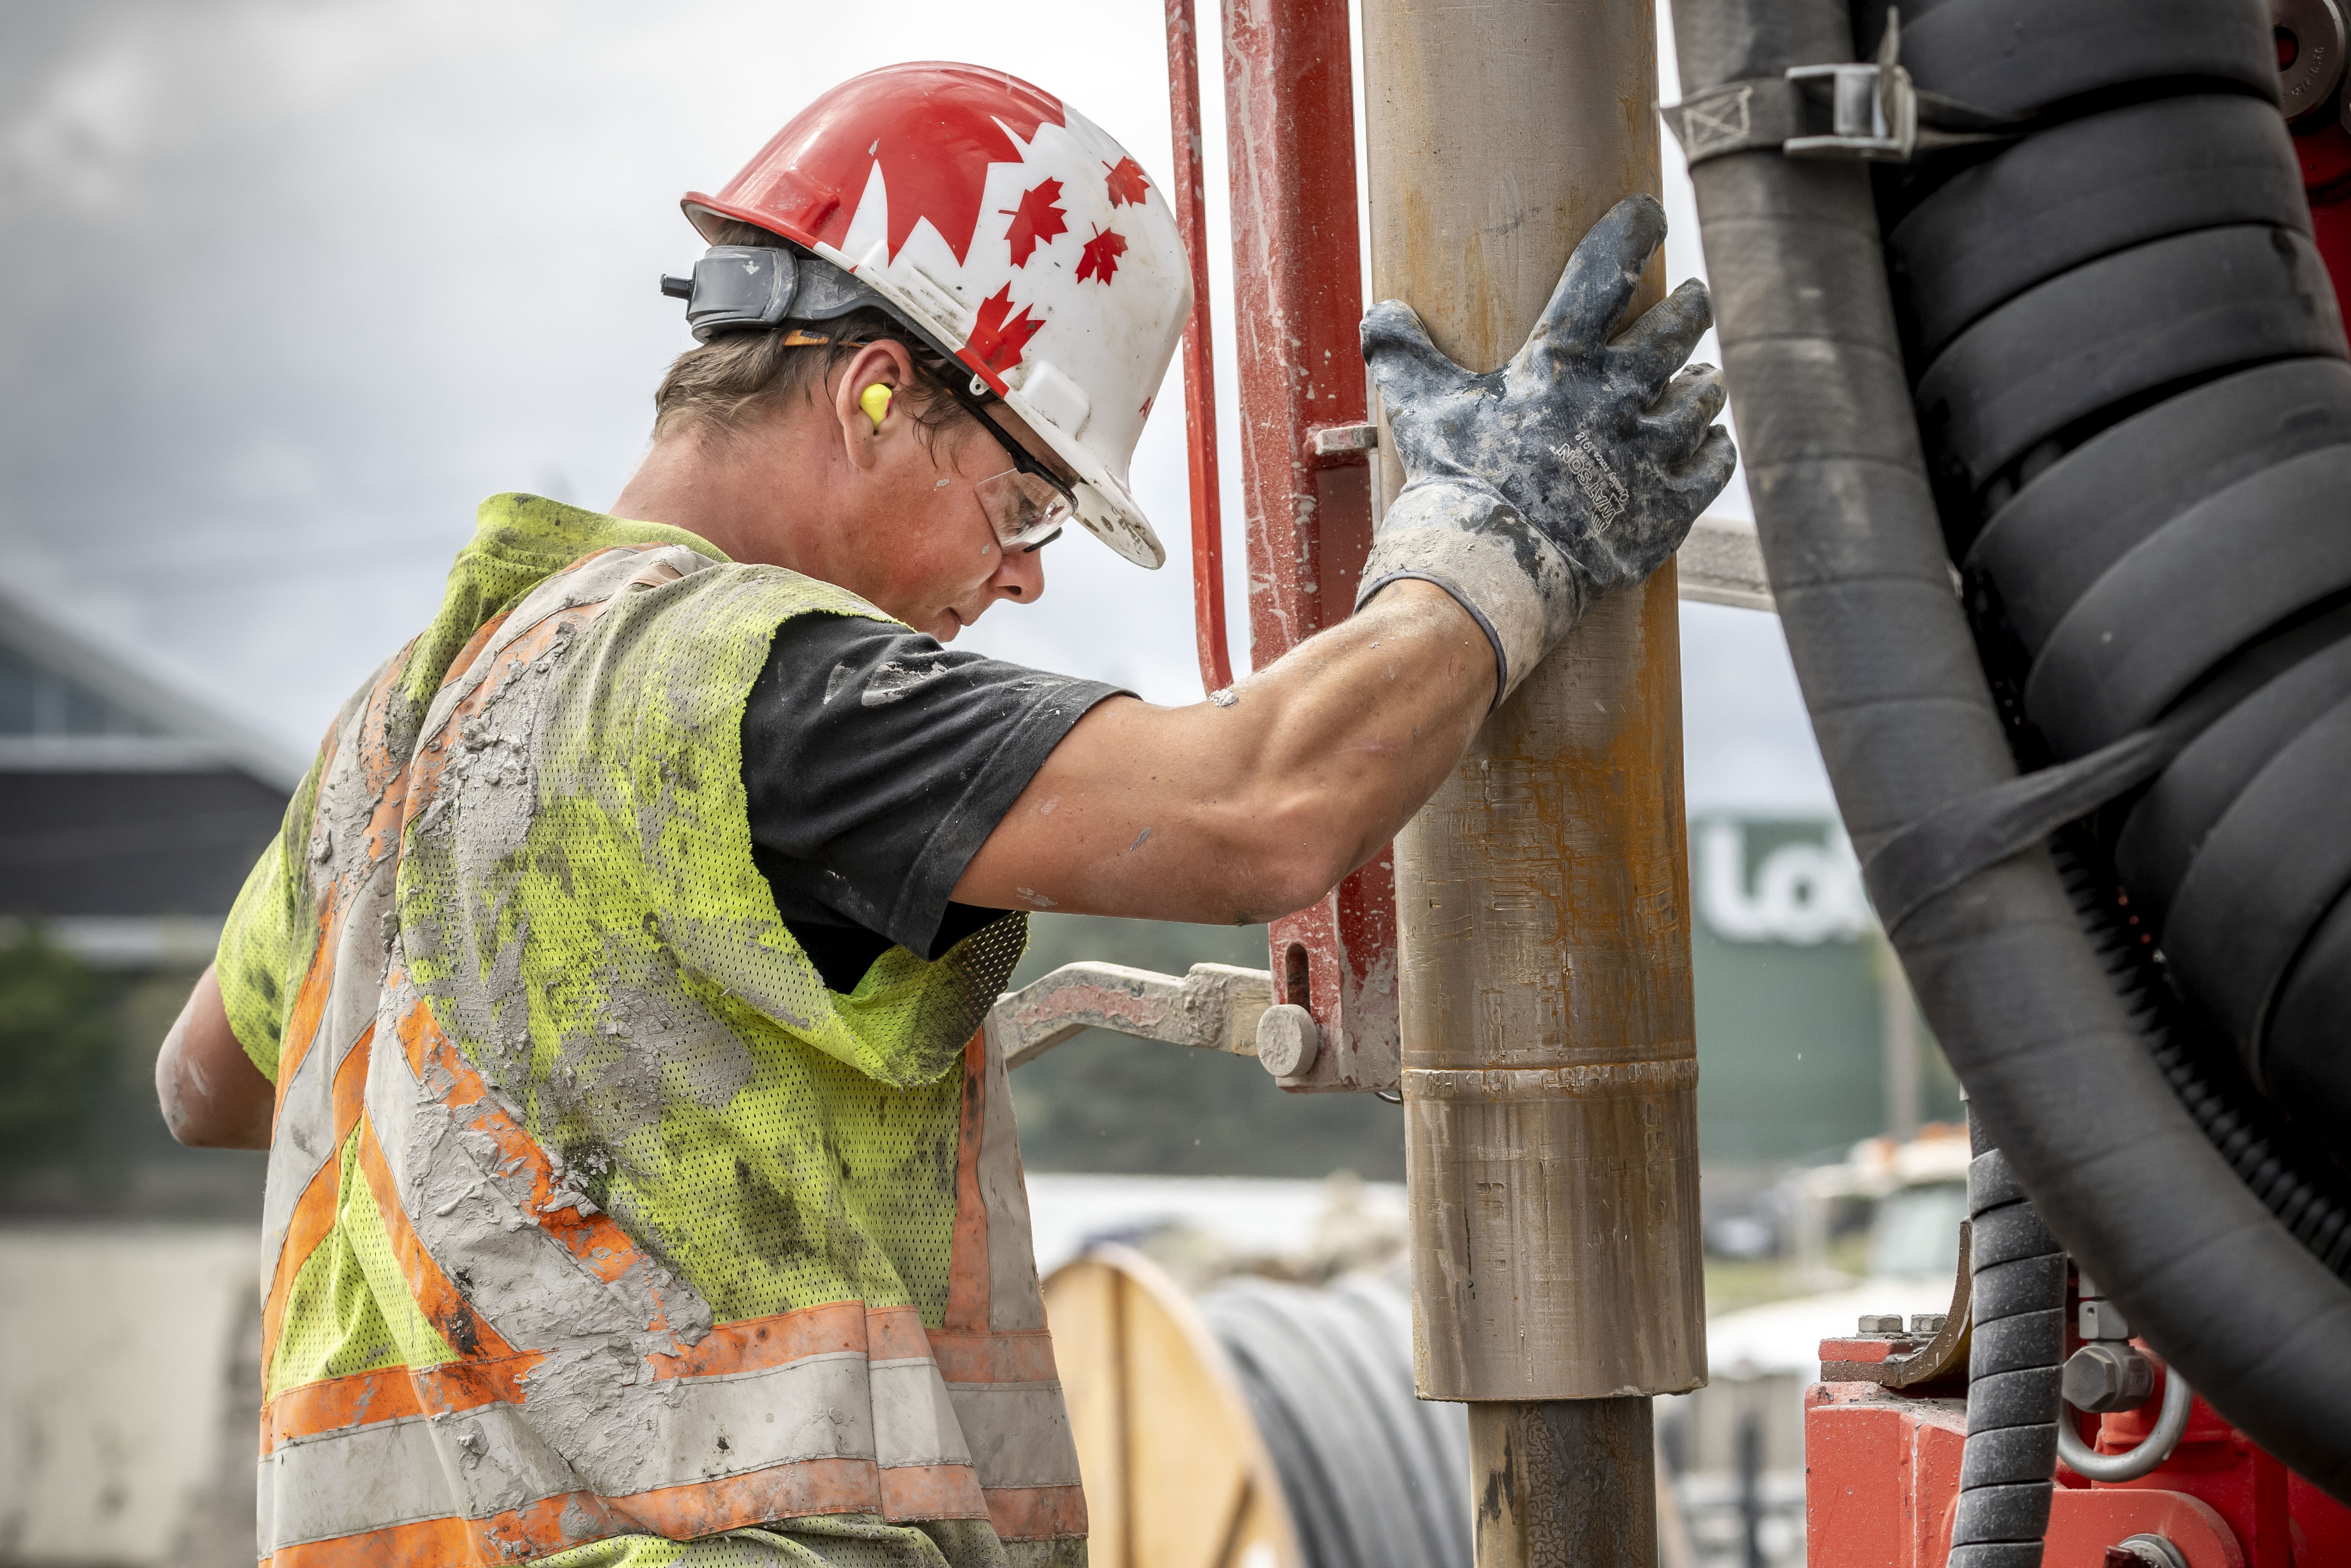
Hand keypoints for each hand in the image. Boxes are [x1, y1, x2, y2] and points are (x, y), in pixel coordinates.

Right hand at [1356, 194, 1734, 702]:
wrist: (1489, 570)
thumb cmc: (1454, 483)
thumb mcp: (1418, 407)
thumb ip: (1400, 352)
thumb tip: (1380, 313)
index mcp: (1562, 360)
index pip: (1608, 269)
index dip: (1634, 229)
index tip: (1649, 214)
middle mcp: (1619, 394)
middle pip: (1678, 327)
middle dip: (1690, 306)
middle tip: (1692, 299)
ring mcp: (1651, 450)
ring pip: (1704, 395)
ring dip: (1703, 382)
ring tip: (1700, 378)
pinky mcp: (1670, 504)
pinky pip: (1714, 461)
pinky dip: (1715, 446)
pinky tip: (1711, 441)